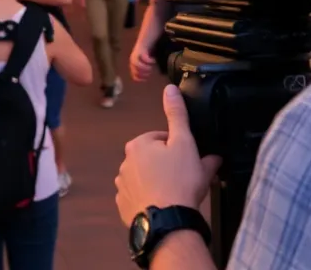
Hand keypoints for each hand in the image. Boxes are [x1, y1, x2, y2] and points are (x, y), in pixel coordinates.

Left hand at [115, 85, 220, 226]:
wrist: (168, 222)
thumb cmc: (179, 180)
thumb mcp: (185, 143)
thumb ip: (177, 114)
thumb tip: (170, 89)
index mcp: (138, 145)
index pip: (162, 140)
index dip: (179, 149)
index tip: (189, 161)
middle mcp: (124, 162)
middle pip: (153, 159)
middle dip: (168, 166)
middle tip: (185, 179)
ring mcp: (122, 186)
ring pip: (145, 178)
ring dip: (157, 183)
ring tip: (174, 195)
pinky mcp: (123, 206)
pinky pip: (139, 198)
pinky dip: (149, 200)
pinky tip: (162, 206)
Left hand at [129, 40, 155, 82]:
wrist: (143, 43)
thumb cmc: (144, 56)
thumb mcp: (143, 64)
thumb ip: (143, 70)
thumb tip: (146, 78)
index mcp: (132, 66)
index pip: (135, 76)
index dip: (141, 79)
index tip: (147, 79)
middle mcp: (132, 62)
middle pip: (137, 72)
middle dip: (145, 74)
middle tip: (150, 72)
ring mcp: (135, 57)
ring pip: (139, 66)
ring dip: (146, 68)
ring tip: (151, 67)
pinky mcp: (140, 52)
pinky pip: (145, 59)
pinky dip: (150, 61)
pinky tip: (153, 61)